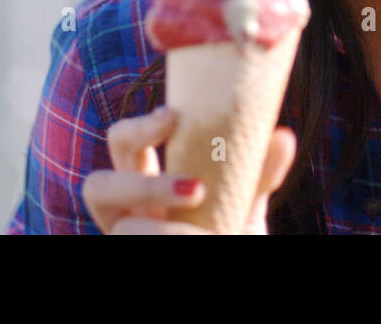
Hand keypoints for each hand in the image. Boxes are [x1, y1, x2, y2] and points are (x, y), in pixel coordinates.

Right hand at [82, 105, 296, 233]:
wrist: (231, 265)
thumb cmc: (228, 233)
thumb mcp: (242, 204)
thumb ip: (256, 174)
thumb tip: (283, 137)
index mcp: (144, 183)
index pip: (123, 144)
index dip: (137, 128)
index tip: (172, 115)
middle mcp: (125, 214)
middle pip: (97, 187)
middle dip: (144, 186)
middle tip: (196, 189)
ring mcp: (126, 238)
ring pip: (121, 232)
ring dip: (166, 231)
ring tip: (207, 234)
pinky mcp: (131, 253)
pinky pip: (137, 242)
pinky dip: (181, 238)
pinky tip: (209, 238)